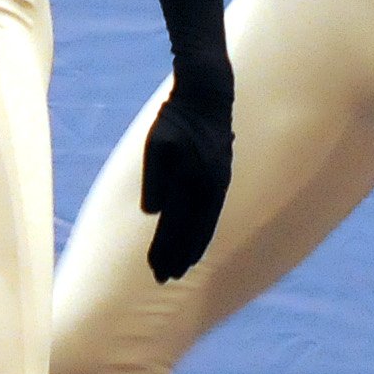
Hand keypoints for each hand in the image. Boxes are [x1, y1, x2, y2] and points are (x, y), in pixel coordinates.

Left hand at [138, 57, 234, 282]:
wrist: (208, 94)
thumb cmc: (176, 118)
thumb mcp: (158, 144)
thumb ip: (155, 180)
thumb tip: (152, 213)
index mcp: (193, 181)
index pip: (176, 225)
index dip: (165, 249)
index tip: (155, 270)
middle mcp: (210, 188)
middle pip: (192, 231)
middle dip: (178, 256)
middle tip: (165, 279)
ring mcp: (219, 183)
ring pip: (205, 224)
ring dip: (193, 247)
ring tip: (181, 267)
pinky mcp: (221, 177)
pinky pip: (212, 212)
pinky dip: (204, 230)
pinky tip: (196, 238)